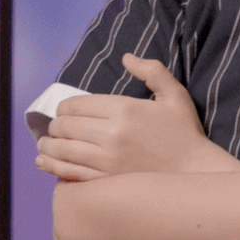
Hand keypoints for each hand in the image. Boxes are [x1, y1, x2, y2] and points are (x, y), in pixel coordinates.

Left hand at [36, 54, 236, 179]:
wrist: (196, 172)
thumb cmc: (185, 132)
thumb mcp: (174, 94)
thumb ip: (151, 71)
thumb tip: (126, 57)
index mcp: (124, 110)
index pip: (77, 105)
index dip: (64, 108)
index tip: (65, 112)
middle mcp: (111, 134)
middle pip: (66, 126)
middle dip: (55, 125)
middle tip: (55, 128)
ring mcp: (107, 160)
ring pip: (63, 149)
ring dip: (48, 145)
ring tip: (45, 144)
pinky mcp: (106, 181)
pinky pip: (70, 173)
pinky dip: (52, 166)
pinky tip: (43, 162)